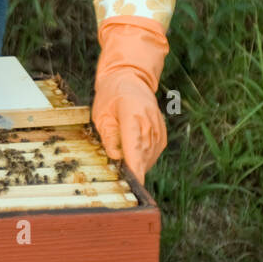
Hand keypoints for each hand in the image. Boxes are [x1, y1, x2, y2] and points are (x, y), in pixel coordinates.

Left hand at [92, 18, 168, 183]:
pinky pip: (153, 153)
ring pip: (149, 156)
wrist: (130, 78)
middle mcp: (149, 121)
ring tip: (123, 162)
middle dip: (132, 169)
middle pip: (142, 154)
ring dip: (136, 164)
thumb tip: (116, 156)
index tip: (135, 183)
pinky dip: (142, 159)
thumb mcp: (101, 114)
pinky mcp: (161, 134)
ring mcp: (158, 127)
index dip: (135, 167)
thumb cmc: (111, 95)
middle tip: (119, 178)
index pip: (135, 146)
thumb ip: (108, 137)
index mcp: (133, 114)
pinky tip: (133, 156)